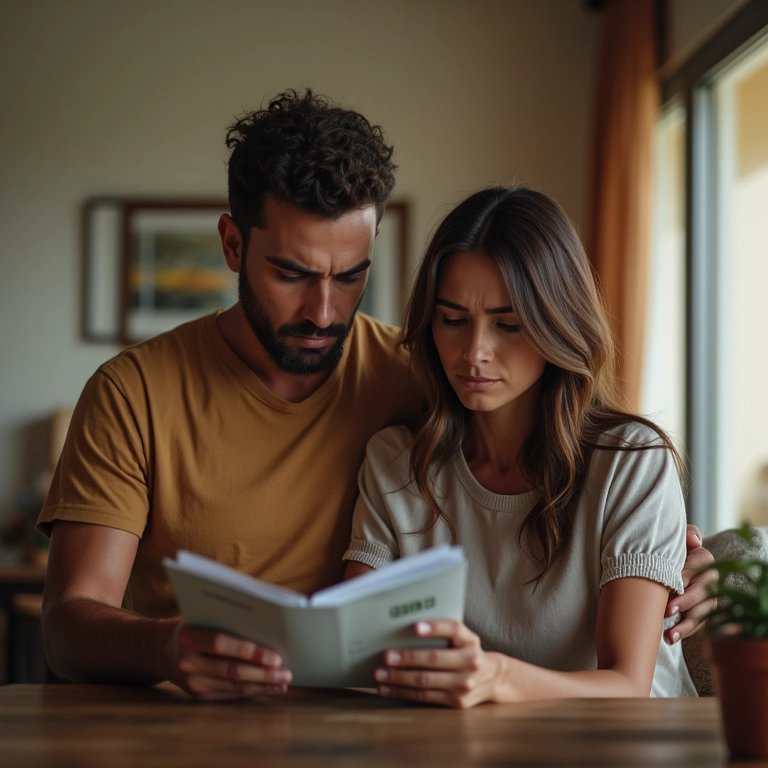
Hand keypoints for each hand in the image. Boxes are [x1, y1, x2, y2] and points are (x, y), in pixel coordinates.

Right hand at [165, 622, 291, 699]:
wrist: (161, 649)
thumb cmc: (195, 625)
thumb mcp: (205, 616)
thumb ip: (231, 621)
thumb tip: (271, 628)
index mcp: (188, 635)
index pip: (221, 643)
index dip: (250, 651)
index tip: (276, 656)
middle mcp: (187, 661)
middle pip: (231, 670)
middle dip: (263, 673)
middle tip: (286, 673)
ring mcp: (192, 682)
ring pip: (233, 686)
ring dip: (262, 685)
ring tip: (283, 682)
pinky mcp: (198, 695)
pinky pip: (230, 695)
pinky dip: (252, 691)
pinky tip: (269, 688)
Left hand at [374, 620, 502, 707]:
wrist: (493, 678)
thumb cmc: (467, 651)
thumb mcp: (463, 638)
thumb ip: (443, 632)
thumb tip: (404, 630)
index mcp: (470, 640)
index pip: (453, 629)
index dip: (434, 627)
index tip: (414, 626)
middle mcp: (470, 662)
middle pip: (434, 659)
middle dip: (407, 658)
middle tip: (386, 656)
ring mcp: (464, 684)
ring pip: (425, 681)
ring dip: (399, 678)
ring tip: (380, 673)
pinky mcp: (456, 702)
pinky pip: (424, 697)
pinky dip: (402, 692)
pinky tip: (387, 688)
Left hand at [665, 525, 717, 643]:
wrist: (664, 564)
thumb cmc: (670, 550)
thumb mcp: (675, 539)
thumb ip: (686, 535)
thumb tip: (694, 540)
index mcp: (704, 559)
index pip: (699, 566)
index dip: (686, 575)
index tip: (672, 583)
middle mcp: (711, 579)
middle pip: (702, 592)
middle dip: (685, 602)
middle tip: (667, 609)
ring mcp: (709, 598)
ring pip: (703, 612)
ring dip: (687, 623)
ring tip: (670, 632)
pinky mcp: (704, 614)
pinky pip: (699, 625)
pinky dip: (685, 632)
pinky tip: (672, 638)